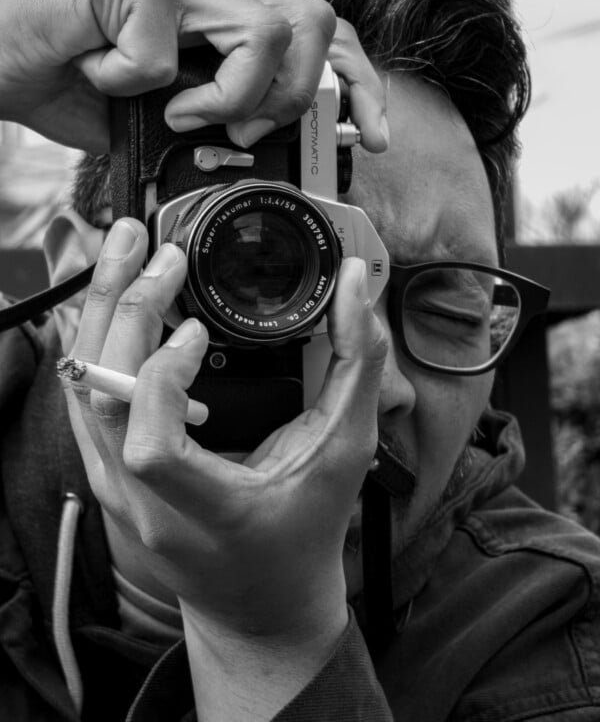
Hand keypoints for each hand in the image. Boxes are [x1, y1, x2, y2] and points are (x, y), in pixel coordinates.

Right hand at [0, 0, 386, 152]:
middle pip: (314, 27)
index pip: (324, 34)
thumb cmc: (72, 80)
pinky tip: (106, 77)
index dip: (360, 84)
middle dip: (290, 99)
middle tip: (244, 128)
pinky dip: (134, 85)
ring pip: (261, 35)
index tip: (371, 137)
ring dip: (224, 96)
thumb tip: (252, 151)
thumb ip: (210, 124)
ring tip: (174, 108)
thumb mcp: (160, 117)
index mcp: (225, 11)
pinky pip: (165, 51)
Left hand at [63, 218, 385, 717]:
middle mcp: (146, 505)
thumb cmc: (304, 532)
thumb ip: (358, 367)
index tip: (196, 332)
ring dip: (102, 314)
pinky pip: (86, 399)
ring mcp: (116, 490)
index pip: (152, 448)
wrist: (260, 600)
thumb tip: (357, 289)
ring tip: (125, 254)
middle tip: (152, 249)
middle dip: (121, 308)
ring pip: (82, 392)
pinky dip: (99, 340)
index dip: (163, 381)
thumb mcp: (346, 451)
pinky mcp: (108, 473)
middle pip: (100, 400)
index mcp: (208, 510)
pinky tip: (119, 301)